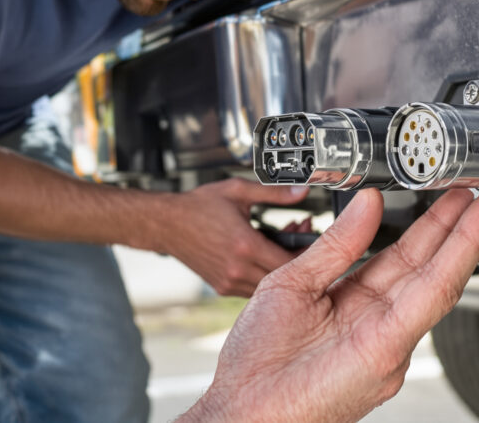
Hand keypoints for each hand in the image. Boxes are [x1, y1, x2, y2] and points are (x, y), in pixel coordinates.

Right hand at [161, 178, 309, 296]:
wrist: (166, 223)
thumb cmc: (198, 206)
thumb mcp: (239, 191)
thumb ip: (274, 192)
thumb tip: (302, 191)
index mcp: (244, 246)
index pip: (290, 261)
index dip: (307, 252)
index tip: (311, 238)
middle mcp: (237, 269)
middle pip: (283, 276)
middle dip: (297, 258)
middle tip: (300, 236)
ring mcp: (228, 281)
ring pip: (269, 285)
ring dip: (280, 268)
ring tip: (282, 243)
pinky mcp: (222, 286)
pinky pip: (253, 287)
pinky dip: (264, 274)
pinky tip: (264, 254)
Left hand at [181, 187, 478, 422]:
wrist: (239, 413)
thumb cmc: (256, 365)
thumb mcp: (293, 283)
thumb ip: (336, 244)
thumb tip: (367, 202)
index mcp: (357, 306)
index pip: (403, 257)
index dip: (428, 225)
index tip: (445, 193)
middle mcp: (381, 325)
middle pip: (428, 265)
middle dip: (458, 225)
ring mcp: (390, 342)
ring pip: (440, 280)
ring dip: (468, 238)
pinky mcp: (387, 352)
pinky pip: (428, 300)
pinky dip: (454, 263)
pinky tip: (469, 235)